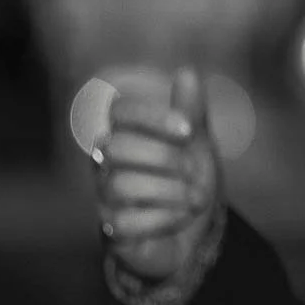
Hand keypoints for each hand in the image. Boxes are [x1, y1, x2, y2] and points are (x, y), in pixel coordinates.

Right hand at [95, 68, 222, 281]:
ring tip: (196, 197)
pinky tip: (183, 216)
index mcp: (127, 135)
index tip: (188, 130)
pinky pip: (123, 223)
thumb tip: (187, 71)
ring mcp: (106, 199)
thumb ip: (192, 111)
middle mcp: (107, 165)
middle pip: (116, 147)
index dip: (152, 116)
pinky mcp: (112, 233)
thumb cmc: (189, 179)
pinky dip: (164, 219)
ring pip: (121, 186)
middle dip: (164, 157)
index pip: (119, 111)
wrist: (196, 230)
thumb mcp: (198, 144)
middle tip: (193, 170)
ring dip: (171, 191)